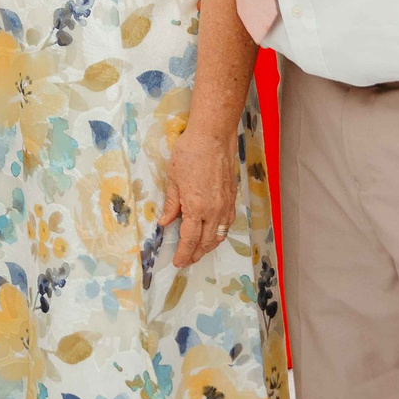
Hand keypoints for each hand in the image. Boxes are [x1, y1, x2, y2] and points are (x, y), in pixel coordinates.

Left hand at [163, 127, 237, 268]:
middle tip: (186, 260)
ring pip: (220, 235)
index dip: (184, 253)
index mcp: (197, 207)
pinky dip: (219, 233)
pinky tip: (212, 233)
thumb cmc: (190, 153)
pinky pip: (227, 223)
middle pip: (206, 242)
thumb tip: (166, 222)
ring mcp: (226, 205)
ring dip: (209, 246)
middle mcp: (214, 210)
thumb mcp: (173, 179)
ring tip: (198, 251)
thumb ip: (171, 204)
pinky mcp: (232, 197)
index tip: (178, 262)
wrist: (213, 136)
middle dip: (196, 254)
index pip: (190, 239)